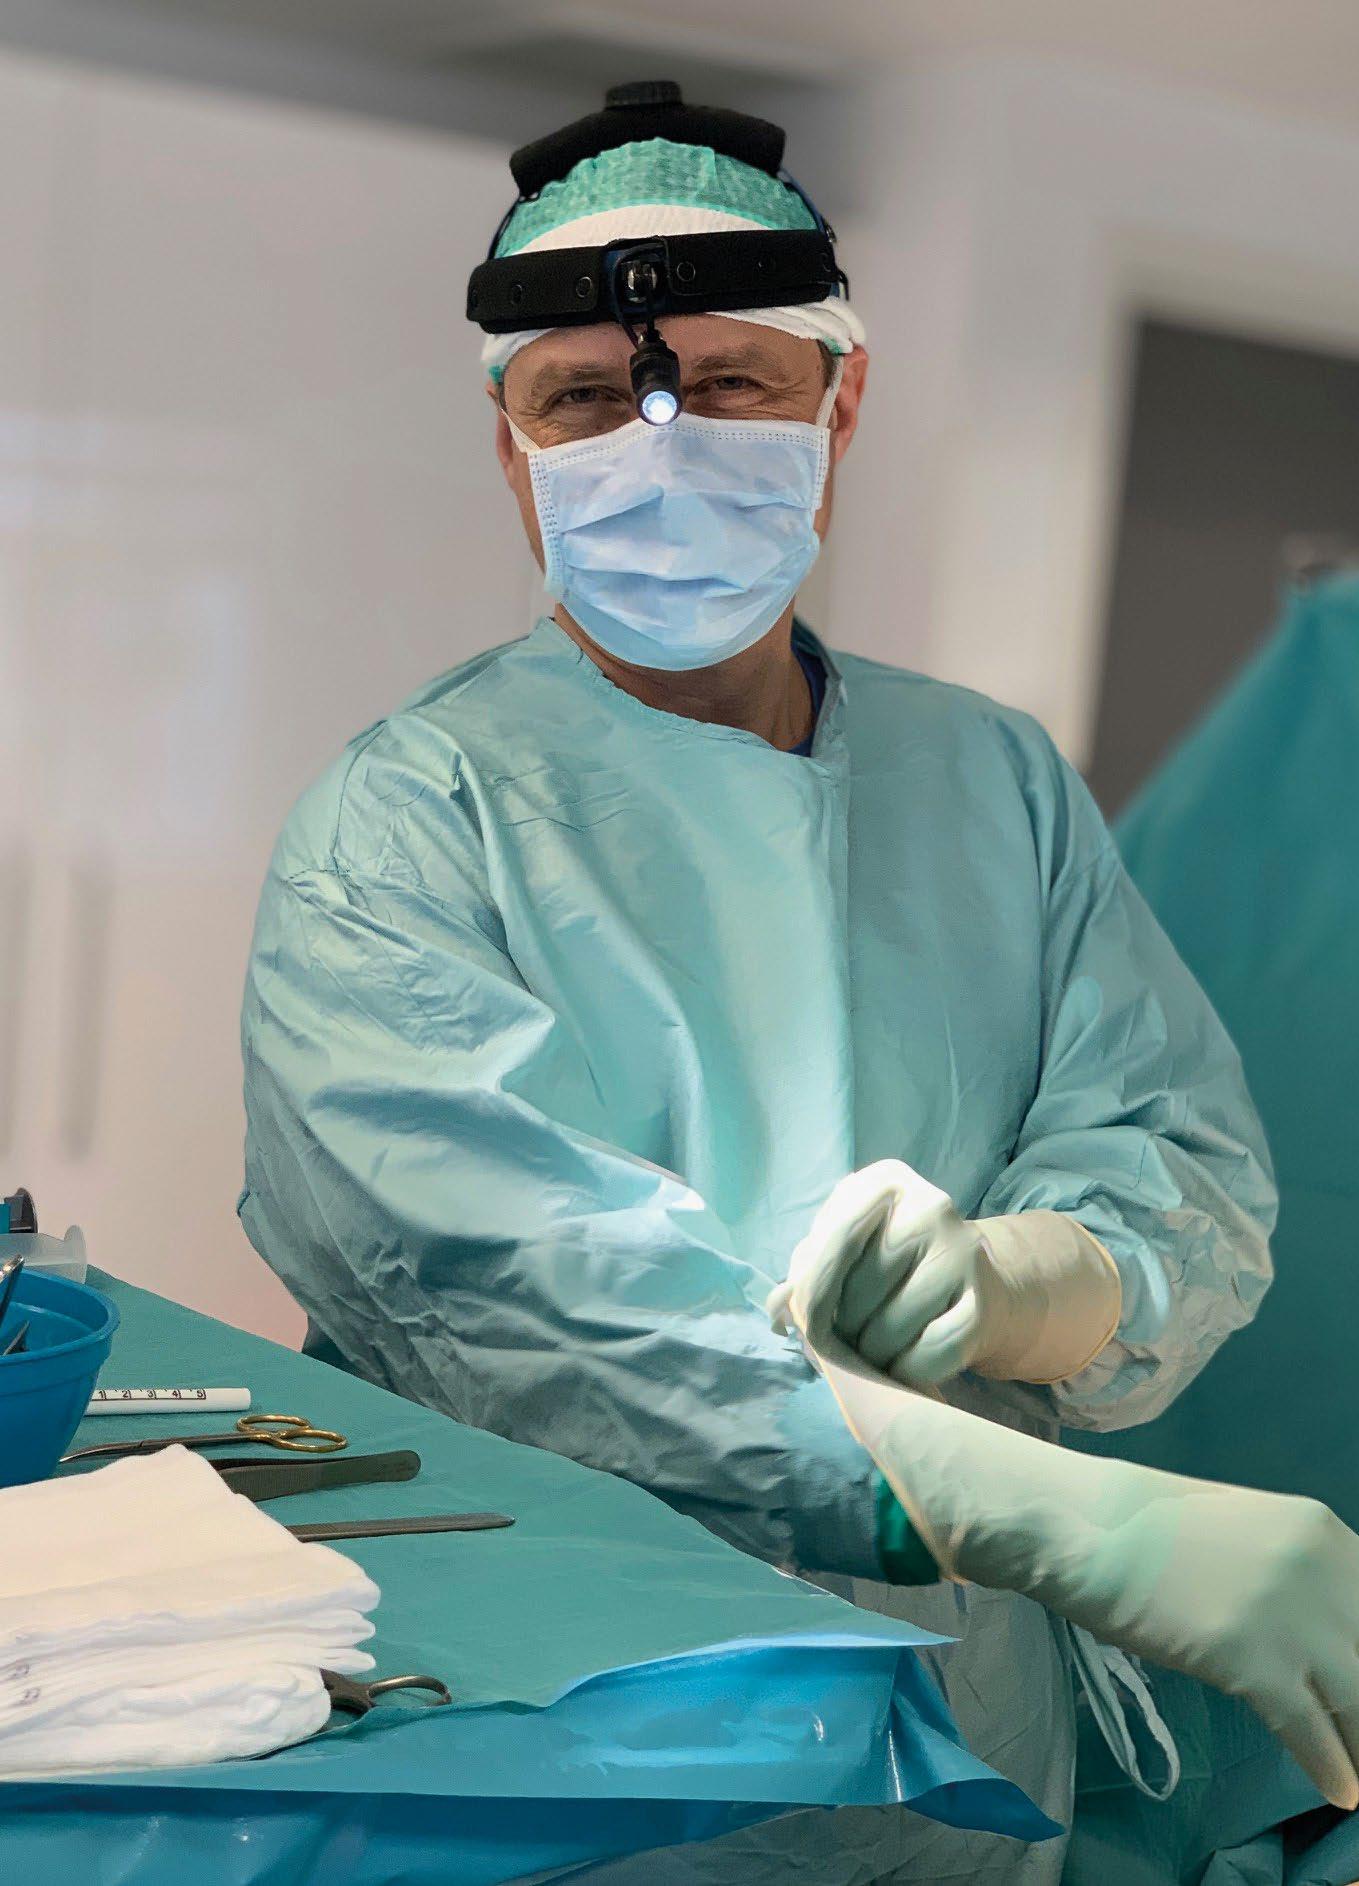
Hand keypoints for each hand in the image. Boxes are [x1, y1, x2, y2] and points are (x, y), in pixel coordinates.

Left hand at [769, 1160, 1119, 1389]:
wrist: (973, 1289)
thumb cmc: (892, 1269)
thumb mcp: (848, 1252)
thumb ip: (807, 1270)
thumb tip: (779, 1306)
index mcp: (885, 1182)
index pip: (833, 1238)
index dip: (811, 1288)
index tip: (803, 1316)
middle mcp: (931, 1206)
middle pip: (857, 1288)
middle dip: (842, 1326)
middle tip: (851, 1331)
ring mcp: (963, 1253)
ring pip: (886, 1329)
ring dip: (872, 1353)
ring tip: (880, 1342)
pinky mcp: (984, 1304)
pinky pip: (925, 1356)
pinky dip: (906, 1369)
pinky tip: (908, 1357)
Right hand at [817, 1347, 1358, 1811]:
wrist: (1080, 1527)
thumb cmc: (1145, 1526)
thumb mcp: (1240, 1530)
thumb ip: (1290, 1570)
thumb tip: (1322, 1628)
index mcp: (1320, 1529)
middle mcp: (1320, 1565)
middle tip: (1357, 1729)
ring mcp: (1290, 1613)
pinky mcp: (1253, 1660)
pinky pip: (1312, 1731)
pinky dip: (1332, 1768)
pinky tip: (1341, 1792)